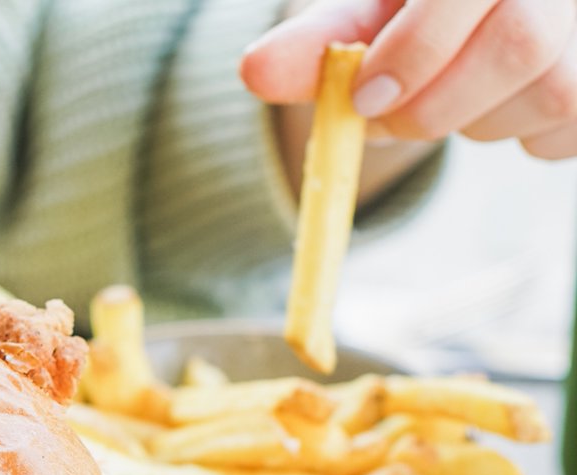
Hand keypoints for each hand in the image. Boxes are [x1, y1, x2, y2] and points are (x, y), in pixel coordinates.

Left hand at [242, 0, 576, 160]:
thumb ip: (325, 41)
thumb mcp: (378, 10)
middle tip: (387, 113)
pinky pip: (562, 135)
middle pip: (520, 43)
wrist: (484, 12)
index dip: (419, 48)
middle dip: (437, 101)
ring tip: (457, 88)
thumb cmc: (426, 8)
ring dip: (475, 121)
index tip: (364, 97)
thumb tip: (255, 74)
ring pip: (547, 95)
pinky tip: (502, 98)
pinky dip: (518, 135)